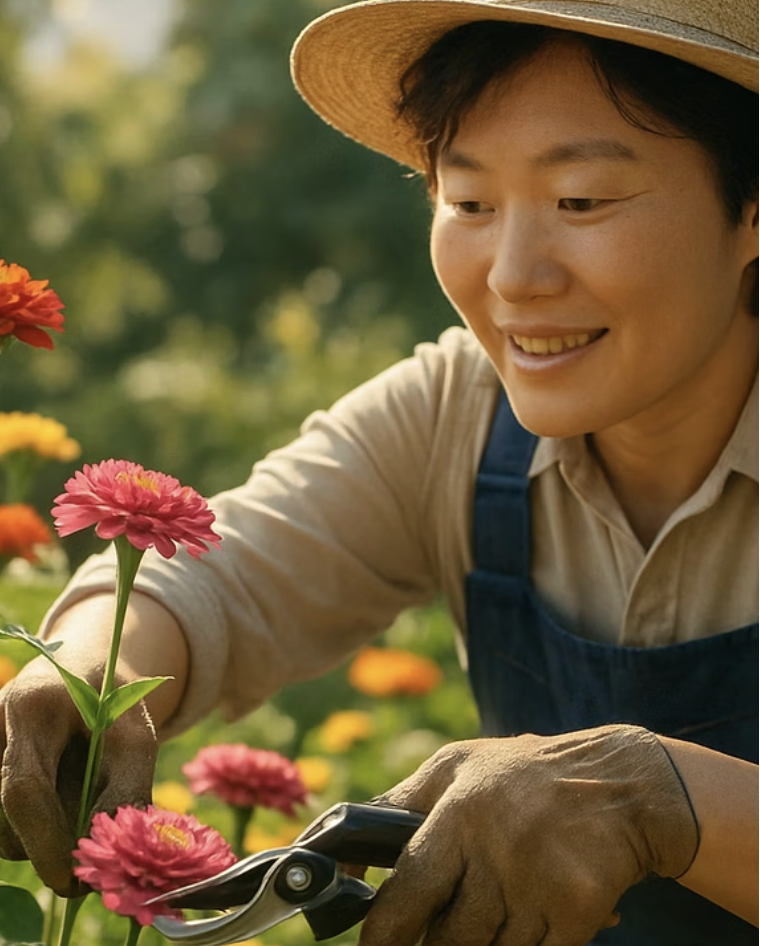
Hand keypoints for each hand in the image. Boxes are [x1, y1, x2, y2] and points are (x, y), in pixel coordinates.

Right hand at [0, 656, 156, 895]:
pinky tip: (56, 802)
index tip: (72, 879)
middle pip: (6, 815)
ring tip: (79, 801)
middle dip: (48, 845)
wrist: (83, 671)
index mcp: (33, 704)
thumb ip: (126, 791)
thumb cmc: (114, 703)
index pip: (24, 788)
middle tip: (89, 857)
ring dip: (40, 836)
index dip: (45, 841)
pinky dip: (30, 828)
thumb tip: (102, 854)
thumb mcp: (138, 737)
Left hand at [360, 725, 697, 945]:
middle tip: (424, 942)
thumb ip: (397, 803)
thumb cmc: (523, 775)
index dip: (383, 933)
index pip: (409, 888)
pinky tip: (523, 923)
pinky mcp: (576, 914)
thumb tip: (346, 856)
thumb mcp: (457, 765)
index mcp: (461, 810)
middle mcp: (498, 849)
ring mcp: (540, 885)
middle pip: (446, 937)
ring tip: (484, 914)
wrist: (624, 784)